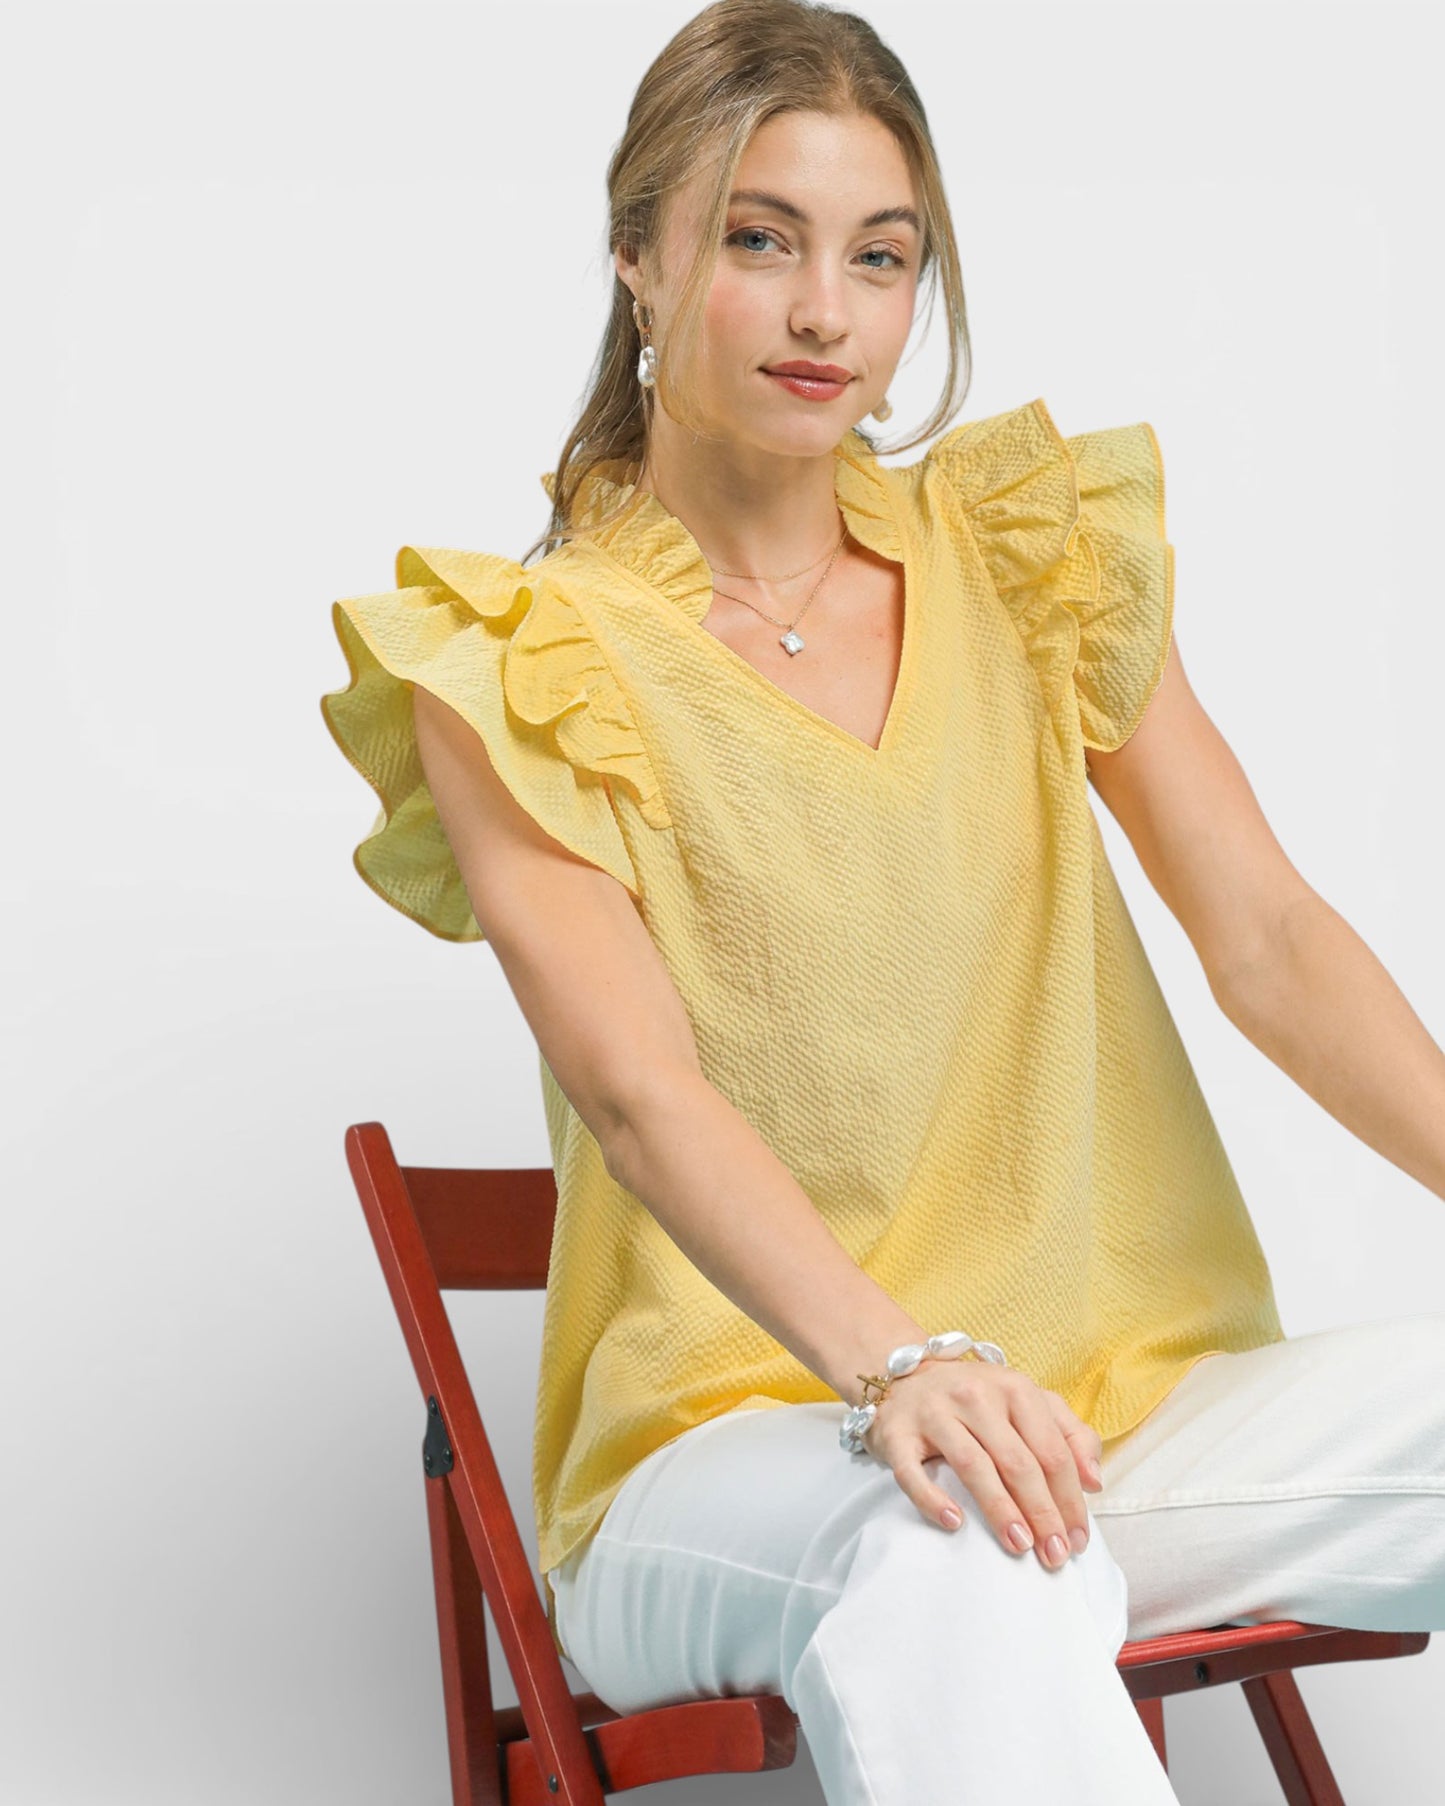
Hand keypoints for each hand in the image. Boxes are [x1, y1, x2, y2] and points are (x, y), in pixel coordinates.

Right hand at [863, 1357, 1105, 1568]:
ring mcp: (934, 1412)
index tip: (1078, 1541)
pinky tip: (954, 1522)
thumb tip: (1094, 1481)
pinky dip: (932, 1498)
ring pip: (973, 1465)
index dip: (1070, 1499)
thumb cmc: (978, 1400)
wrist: (905, 1376)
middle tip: (1055, 1555)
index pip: (1052, 1451)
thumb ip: (1070, 1435)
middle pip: (1018, 1461)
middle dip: (1042, 1513)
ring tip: (1019, 1545)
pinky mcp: (897, 1433)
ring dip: (1000, 1509)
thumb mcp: (1029, 1403)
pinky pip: (912, 1471)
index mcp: (1014, 1388)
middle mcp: (975, 1396)